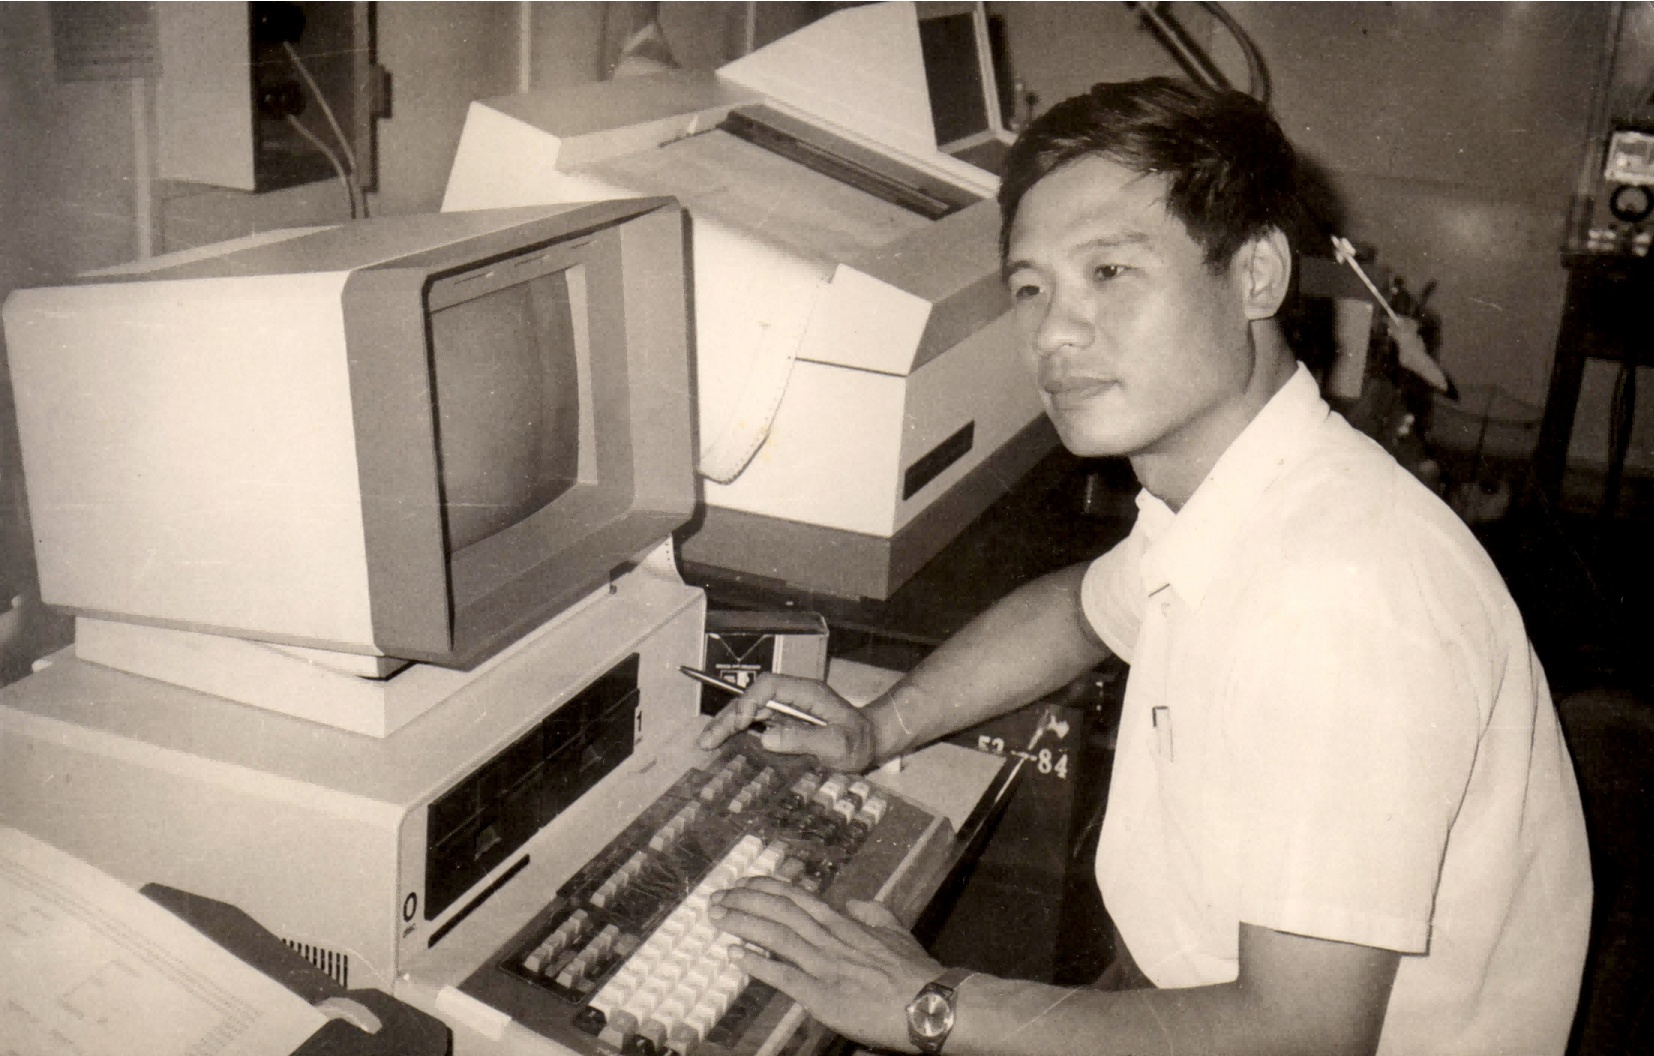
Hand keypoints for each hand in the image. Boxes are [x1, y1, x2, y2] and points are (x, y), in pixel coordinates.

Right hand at [695, 673, 877, 770]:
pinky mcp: (785, 722)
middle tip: (707, 740)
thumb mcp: (837, 744)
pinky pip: (756, 722)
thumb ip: (803, 739)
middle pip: (753, 697)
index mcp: (806, 693)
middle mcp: (793, 696)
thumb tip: (765, 737)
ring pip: (750, 709)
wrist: (872, 743)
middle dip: (728, 716)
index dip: (749, 701)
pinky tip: (723, 743)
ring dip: (728, 724)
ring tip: (706, 743)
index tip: (739, 723)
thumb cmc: (859, 742)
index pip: (769, 686)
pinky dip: (738, 731)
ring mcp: (788, 708)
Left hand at [709, 877, 942, 1052]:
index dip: (766, 889)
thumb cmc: (916, 972)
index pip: (798, 898)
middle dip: (744, 901)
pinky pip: (784, 976)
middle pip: (780, 911)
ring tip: (717, 917)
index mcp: (845, 923)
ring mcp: (826, 966)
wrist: (930, 1003)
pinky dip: (757, 964)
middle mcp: (831, 938)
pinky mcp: (823, 996)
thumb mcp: (896, 931)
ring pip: (777, 936)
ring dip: (742, 924)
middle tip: (715, 898)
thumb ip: (873, 913)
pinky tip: (735, 956)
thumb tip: (853, 903)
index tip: (742, 884)